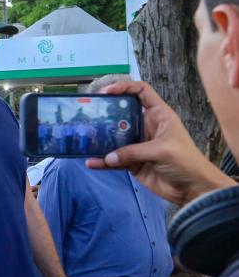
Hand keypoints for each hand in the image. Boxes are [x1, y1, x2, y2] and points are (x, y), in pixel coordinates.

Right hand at [85, 80, 234, 205]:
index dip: (125, 87)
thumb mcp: (162, 151)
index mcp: (158, 115)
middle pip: (122, 114)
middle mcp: (145, 126)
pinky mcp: (132, 162)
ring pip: (114, 138)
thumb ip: (133, 152)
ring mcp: (137, 145)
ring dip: (100, 139)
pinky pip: (113, 159)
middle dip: (105, 113)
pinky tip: (91, 163)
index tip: (107, 92)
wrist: (192, 188)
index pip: (141, 92)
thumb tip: (108, 157)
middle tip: (88, 114)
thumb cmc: (185, 161)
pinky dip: (102, 161)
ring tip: (84, 139)